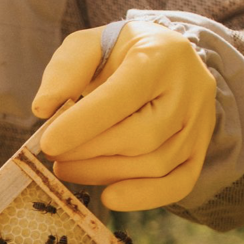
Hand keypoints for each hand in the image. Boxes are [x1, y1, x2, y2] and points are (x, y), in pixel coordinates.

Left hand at [31, 21, 216, 210]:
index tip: (48, 144)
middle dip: (89, 152)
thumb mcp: (88, 45)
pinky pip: (179, 183)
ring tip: (67, 169)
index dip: (83, 124)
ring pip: (156, 163)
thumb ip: (66, 71)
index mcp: (159, 55)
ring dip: (104, 174)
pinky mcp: (200, 149)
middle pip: (142, 136)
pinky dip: (143, 197)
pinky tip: (109, 197)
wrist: (164, 59)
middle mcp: (189, 89)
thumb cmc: (118, 54)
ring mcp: (199, 122)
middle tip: (54, 157)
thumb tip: (43, 109)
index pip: (123, 95)